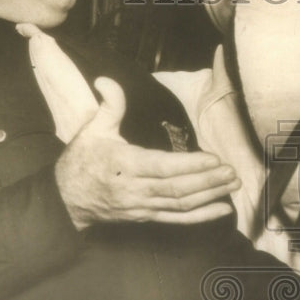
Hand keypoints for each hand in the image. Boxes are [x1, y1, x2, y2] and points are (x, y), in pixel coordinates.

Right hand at [54, 77, 239, 229]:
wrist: (66, 200)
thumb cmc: (81, 162)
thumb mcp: (92, 130)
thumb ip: (109, 106)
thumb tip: (107, 79)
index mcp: (124, 165)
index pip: (162, 167)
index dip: (189, 165)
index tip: (213, 159)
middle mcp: (135, 189)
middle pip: (177, 188)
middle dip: (208, 181)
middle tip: (232, 172)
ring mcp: (142, 206)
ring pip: (180, 204)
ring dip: (210, 196)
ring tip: (233, 184)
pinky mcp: (147, 217)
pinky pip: (177, 220)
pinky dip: (202, 216)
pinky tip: (223, 209)